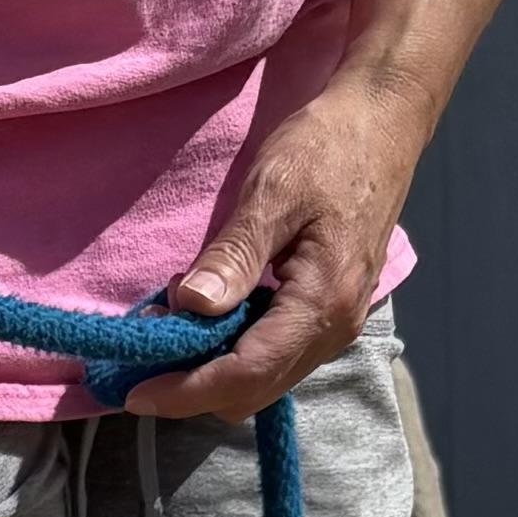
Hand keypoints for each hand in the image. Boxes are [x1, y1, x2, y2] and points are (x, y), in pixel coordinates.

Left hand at [123, 68, 431, 420]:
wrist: (383, 122)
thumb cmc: (328, 147)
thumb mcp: (272, 191)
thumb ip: (233, 256)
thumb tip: (192, 307)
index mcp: (323, 302)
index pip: (246, 373)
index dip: (186, 392)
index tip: (134, 394)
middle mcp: (335, 328)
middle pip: (252, 391)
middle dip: (193, 383)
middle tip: (150, 337)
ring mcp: (336, 325)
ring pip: (261, 380)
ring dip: (211, 365)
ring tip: (176, 315)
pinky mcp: (328, 315)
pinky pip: (273, 355)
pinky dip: (232, 348)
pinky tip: (210, 308)